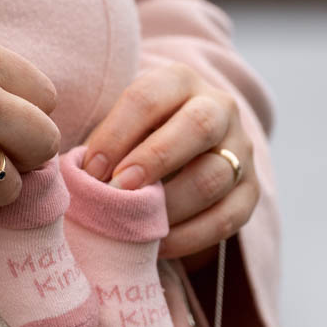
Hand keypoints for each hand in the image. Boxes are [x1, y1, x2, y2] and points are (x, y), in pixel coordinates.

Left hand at [82, 63, 258, 268]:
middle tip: (119, 189)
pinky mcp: (250, 193)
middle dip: (155, 159)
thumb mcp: (123, 125)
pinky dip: (189, 236)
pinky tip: (158, 244)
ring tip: (136, 225)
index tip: (90, 169)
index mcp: (180, 82)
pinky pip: (226, 218)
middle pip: (199, 126)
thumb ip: (104, 143)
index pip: (150, 97)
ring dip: (170, 204)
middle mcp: (219, 108)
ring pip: (215, 175)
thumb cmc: (139, 139)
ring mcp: (241, 151)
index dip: (117, 133)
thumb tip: (76, 180)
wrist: (191, 152)